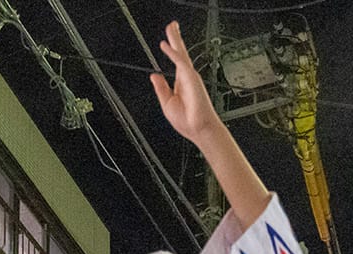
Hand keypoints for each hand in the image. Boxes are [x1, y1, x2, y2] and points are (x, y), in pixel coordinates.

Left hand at [150, 21, 219, 143]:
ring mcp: (190, 76)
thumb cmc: (188, 121)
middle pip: (180, 52)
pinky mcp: (191, 78)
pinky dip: (172, 53)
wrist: (199, 130)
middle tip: (172, 25)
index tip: (167, 40)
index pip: (176, 62)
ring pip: (181, 53)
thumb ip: (161, 88)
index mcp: (181, 83)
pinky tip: (165, 45)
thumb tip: (154, 76)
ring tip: (171, 27)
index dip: (172, 49)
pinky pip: (180, 62)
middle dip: (176, 38)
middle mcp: (187, 77)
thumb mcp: (167, 104)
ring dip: (176, 39)